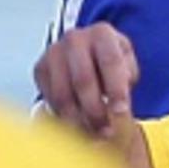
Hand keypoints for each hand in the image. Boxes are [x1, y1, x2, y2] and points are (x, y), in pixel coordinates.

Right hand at [33, 22, 138, 138]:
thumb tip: (118, 107)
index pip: (111, 62)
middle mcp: (75, 39)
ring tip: (94, 133)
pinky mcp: (40, 68)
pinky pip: (51, 98)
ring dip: (79, 119)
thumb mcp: (128, 64)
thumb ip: (127, 79)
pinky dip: (65, 116)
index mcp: (102, 34)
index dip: (116, 90)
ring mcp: (54, 52)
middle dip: (96, 110)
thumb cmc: (111, 60)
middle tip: (106, 130)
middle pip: (83, 80)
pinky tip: (78, 125)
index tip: (121, 112)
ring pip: (64, 93)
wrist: (87, 50)